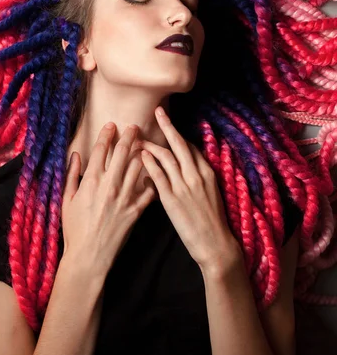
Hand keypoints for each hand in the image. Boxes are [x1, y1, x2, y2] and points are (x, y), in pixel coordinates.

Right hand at [61, 123, 156, 275]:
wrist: (89, 255)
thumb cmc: (74, 229)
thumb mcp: (66, 200)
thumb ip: (71, 175)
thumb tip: (76, 155)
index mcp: (91, 181)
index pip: (100, 150)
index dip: (107, 134)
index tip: (112, 125)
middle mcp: (110, 185)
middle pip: (122, 153)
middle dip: (129, 136)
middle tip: (134, 126)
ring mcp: (125, 197)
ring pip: (138, 166)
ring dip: (143, 152)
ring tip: (147, 144)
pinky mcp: (136, 210)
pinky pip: (149, 190)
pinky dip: (153, 179)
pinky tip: (155, 172)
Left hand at [139, 107, 241, 273]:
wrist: (215, 243)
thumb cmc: (213, 222)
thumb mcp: (212, 195)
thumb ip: (201, 180)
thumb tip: (190, 171)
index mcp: (208, 173)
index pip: (193, 148)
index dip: (180, 137)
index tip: (170, 128)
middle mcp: (197, 175)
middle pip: (180, 144)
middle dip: (168, 126)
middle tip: (157, 111)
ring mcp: (184, 186)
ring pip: (167, 157)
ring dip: (152, 144)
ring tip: (139, 137)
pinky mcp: (172, 198)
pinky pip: (159, 175)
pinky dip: (149, 163)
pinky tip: (141, 156)